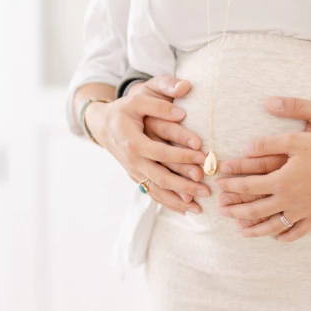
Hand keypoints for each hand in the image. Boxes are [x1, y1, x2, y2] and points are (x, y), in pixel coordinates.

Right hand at [86, 91, 207, 214]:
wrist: (102, 126)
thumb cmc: (122, 111)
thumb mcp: (137, 101)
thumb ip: (159, 106)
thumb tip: (182, 114)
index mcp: (134, 143)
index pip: (162, 153)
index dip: (183, 156)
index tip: (203, 158)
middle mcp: (133, 161)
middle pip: (161, 178)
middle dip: (185, 186)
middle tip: (207, 190)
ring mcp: (134, 171)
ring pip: (157, 190)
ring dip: (178, 201)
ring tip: (199, 208)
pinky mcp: (136, 177)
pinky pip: (152, 193)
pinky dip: (168, 203)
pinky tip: (184, 210)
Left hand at [214, 131, 310, 241]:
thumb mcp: (295, 140)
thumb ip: (268, 144)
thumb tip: (245, 148)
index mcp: (281, 181)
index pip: (248, 186)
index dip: (231, 186)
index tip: (219, 185)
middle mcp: (289, 200)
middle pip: (255, 211)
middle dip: (236, 211)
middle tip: (221, 211)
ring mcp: (303, 211)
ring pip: (274, 226)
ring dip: (255, 229)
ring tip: (241, 231)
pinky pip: (298, 231)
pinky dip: (286, 236)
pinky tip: (277, 237)